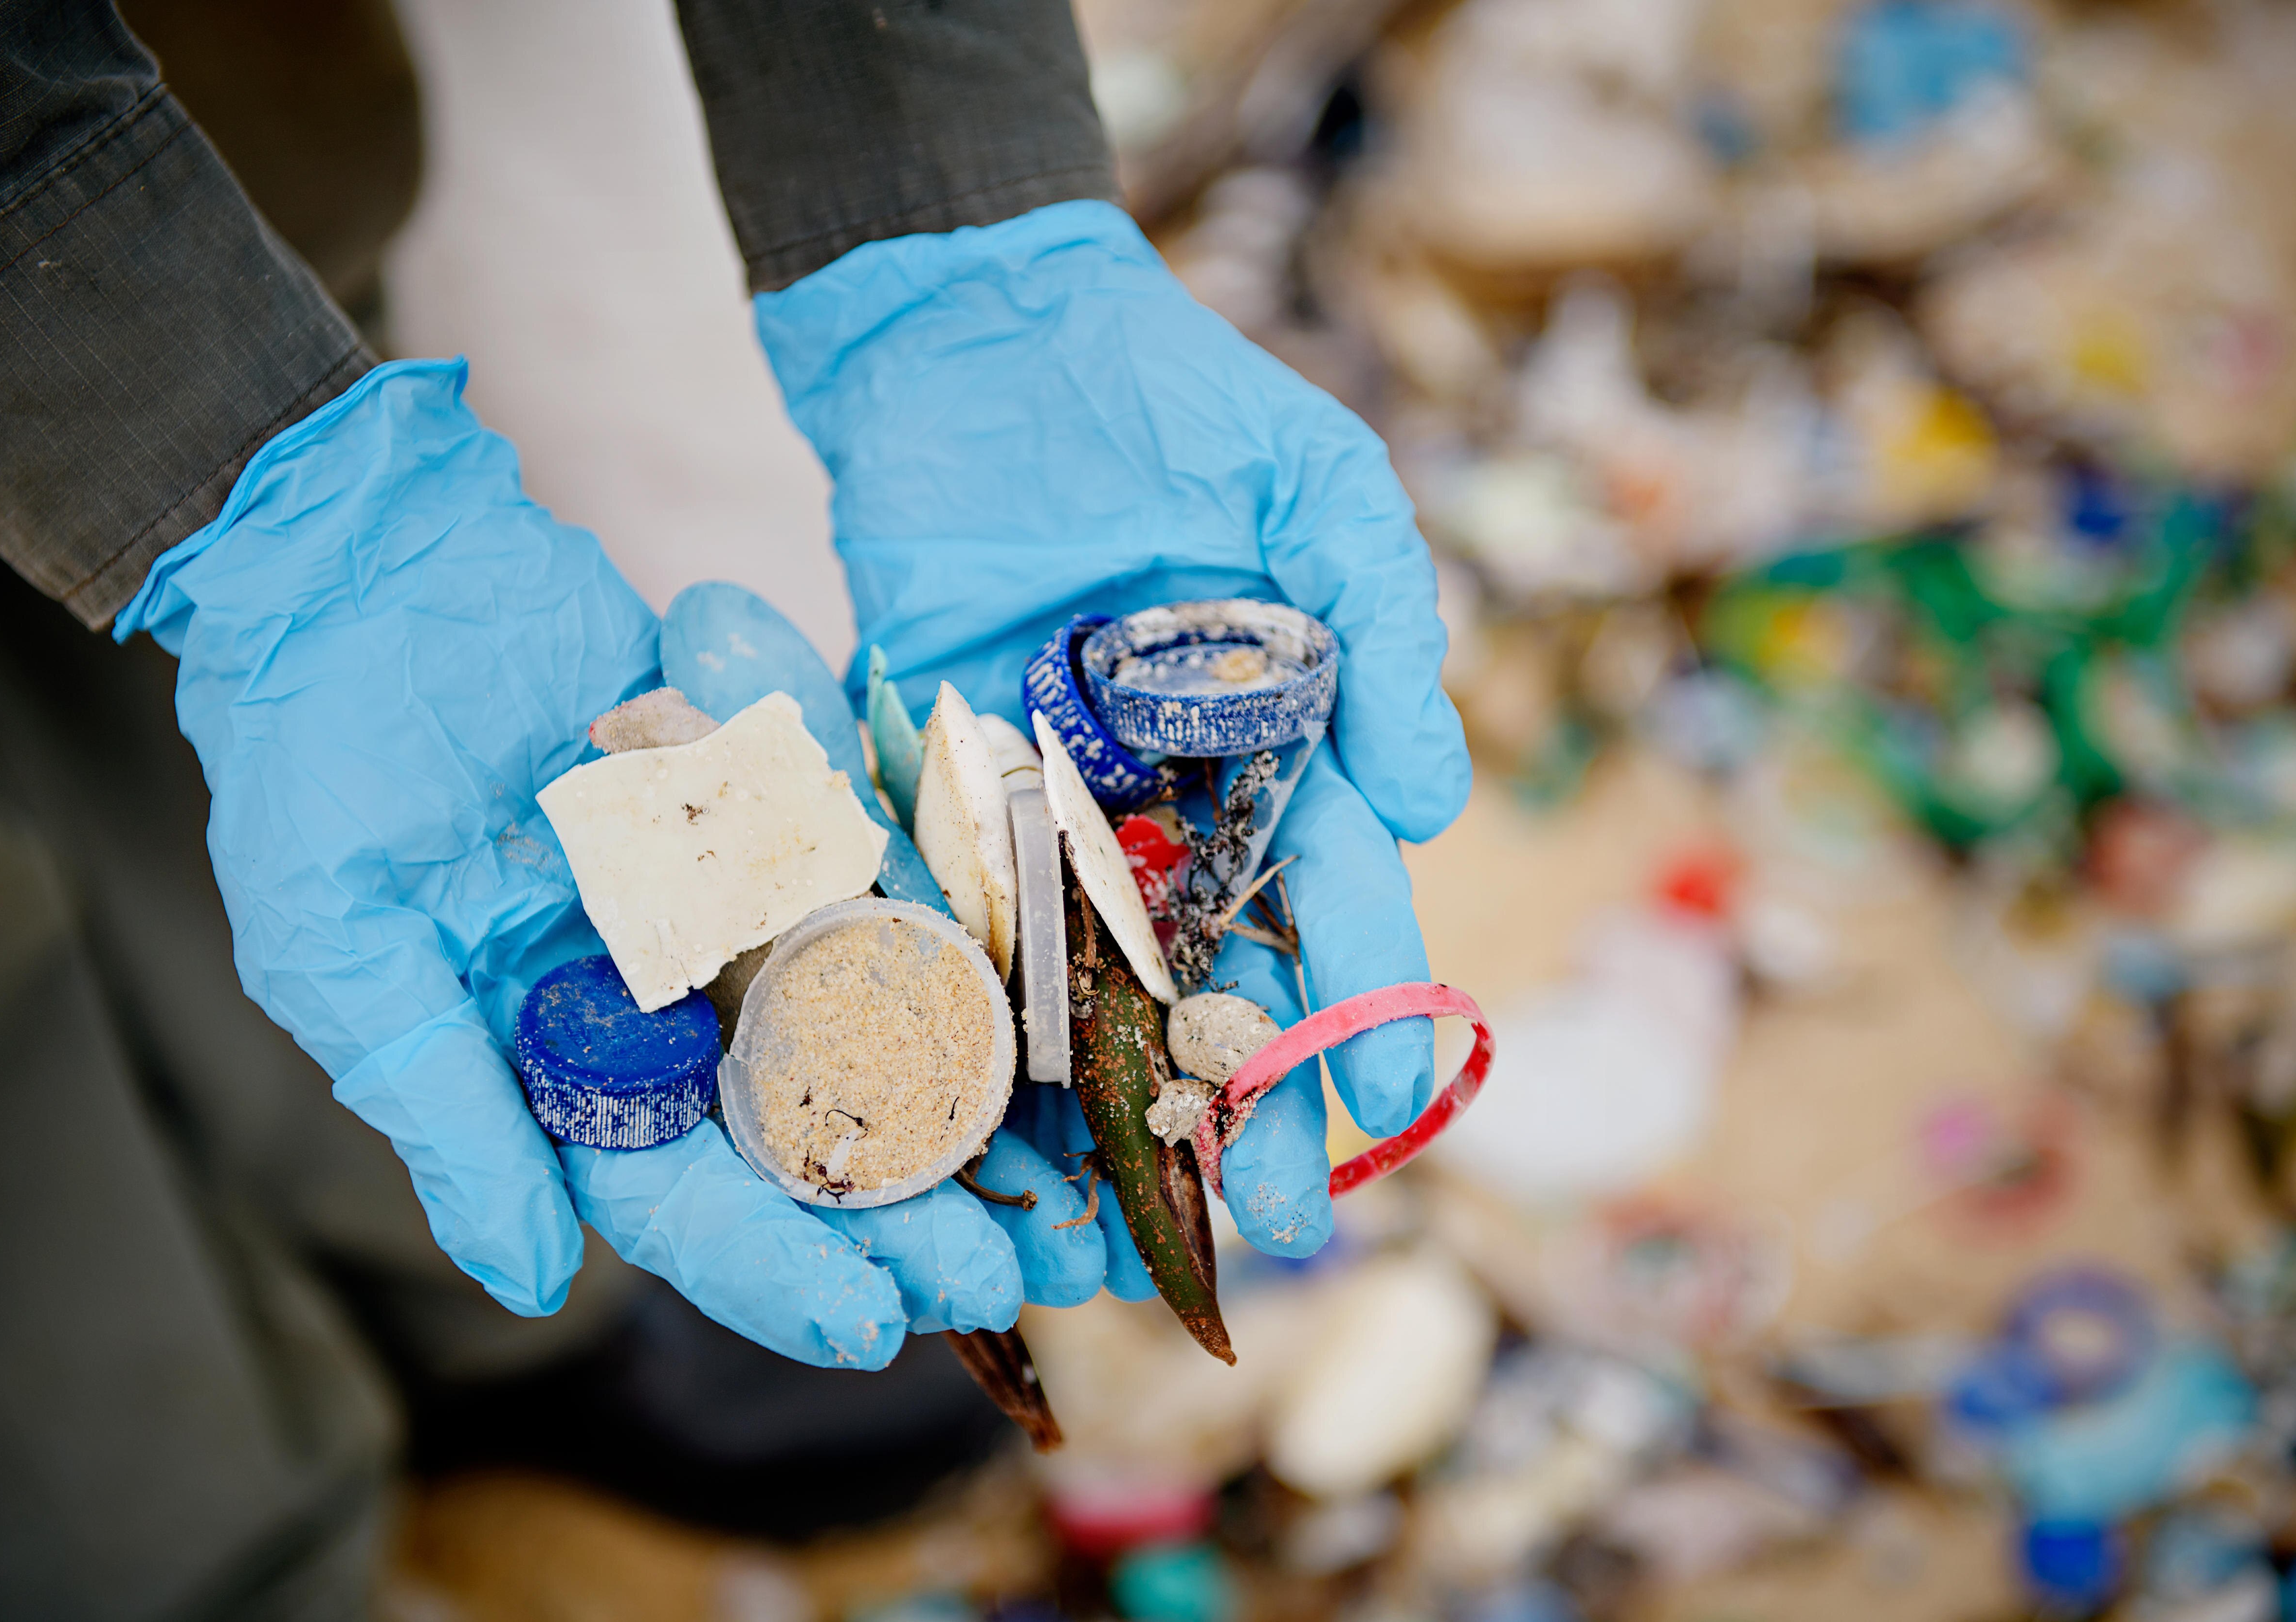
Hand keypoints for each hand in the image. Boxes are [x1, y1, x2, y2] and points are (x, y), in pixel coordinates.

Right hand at [119, 360, 1019, 1364]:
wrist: (370, 557)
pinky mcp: (780, 810)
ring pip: (866, 1031)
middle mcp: (657, 1001)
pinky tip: (1046, 1010)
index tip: (874, 1325)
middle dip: (903, 1212)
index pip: (674, 1195)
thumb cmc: (321, 754)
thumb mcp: (346, 945)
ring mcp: (726, 906)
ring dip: (966, 1109)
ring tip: (1069, 1187)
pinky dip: (961, 949)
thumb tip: (528, 1279)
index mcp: (557, 1059)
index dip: (770, 1265)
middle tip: (1018, 1277)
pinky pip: (883, 888)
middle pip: (798, 1134)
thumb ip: (444, 1109)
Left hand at [756, 201, 1470, 1261]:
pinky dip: (975, 1004)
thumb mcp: (1316, 486)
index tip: (1390, 1103)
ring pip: (1100, 976)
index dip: (1369, 1005)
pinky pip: (961, 911)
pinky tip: (988, 1111)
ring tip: (1142, 1218)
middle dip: (1259, 1095)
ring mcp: (1054, 806)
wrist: (978, 341)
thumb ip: (1387, 629)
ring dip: (1126, 1096)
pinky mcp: (939, 788)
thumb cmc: (1171, 397)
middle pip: (1228, 972)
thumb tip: (1433, 799)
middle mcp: (1175, 801)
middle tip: (1283, 1221)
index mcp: (1283, 748)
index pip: (1343, 902)